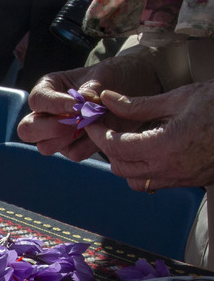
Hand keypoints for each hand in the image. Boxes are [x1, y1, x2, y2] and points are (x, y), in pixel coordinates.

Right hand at [17, 54, 158, 161]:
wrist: (139, 86)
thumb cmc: (117, 75)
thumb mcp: (105, 74)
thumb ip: (91, 88)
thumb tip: (82, 102)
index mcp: (49, 88)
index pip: (37, 100)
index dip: (53, 105)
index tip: (76, 104)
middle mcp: (47, 113)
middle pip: (28, 130)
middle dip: (50, 128)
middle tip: (75, 121)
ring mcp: (58, 133)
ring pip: (46, 147)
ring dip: (69, 138)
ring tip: (93, 124)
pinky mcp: (74, 147)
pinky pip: (74, 153)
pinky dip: (89, 145)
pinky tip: (103, 130)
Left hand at [84, 81, 213, 190]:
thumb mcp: (180, 98)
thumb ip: (138, 104)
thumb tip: (106, 99)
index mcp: (165, 145)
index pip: (116, 146)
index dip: (98, 133)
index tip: (91, 121)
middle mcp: (169, 168)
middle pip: (120, 166)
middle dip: (108, 147)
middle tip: (104, 127)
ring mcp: (180, 178)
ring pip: (134, 180)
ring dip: (123, 162)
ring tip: (124, 139)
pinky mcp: (189, 182)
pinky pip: (153, 183)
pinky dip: (141, 171)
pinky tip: (145, 151)